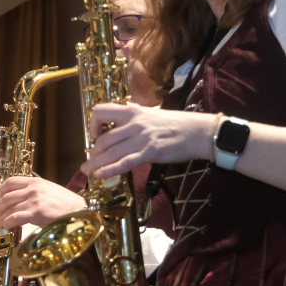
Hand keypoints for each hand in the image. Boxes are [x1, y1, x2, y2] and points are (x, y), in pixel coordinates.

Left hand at [0, 176, 85, 227]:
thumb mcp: (50, 190)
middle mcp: (33, 189)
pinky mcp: (36, 213)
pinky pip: (15, 217)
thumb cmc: (67, 204)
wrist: (79, 211)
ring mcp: (34, 200)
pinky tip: (4, 226)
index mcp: (36, 181)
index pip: (11, 181)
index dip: (1, 190)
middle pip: (7, 196)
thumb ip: (36, 192)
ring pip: (9, 207)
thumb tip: (21, 200)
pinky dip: (7, 222)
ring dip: (0, 217)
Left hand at [80, 103, 213, 179]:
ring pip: (112, 152)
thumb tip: (120, 125)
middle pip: (104, 138)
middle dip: (93, 153)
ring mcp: (141, 137)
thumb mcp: (151, 114)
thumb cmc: (176, 124)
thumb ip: (134, 119)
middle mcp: (134, 122)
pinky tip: (101, 175)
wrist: (198, 131)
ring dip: (96, 163)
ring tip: (88, 171)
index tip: (95, 136)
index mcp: (132, 111)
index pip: (101, 111)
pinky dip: (110, 169)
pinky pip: (125, 162)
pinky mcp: (150, 152)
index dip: (93, 124)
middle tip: (88, 163)